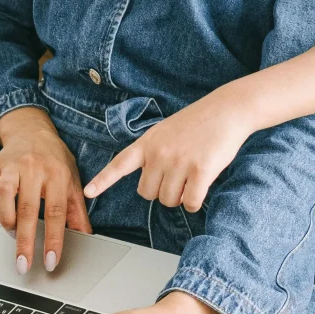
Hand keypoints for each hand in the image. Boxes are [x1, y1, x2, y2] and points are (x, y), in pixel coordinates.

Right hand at [0, 107, 91, 273]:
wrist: (31, 130)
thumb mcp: (72, 181)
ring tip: (13, 233)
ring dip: (6, 221)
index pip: (56, 212)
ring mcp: (11, 166)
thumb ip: (77, 211)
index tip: (50, 262)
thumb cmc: (53, 159)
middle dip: (24, 241)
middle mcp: (33, 168)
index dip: (53, 239)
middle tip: (23, 265)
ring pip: (2, 196)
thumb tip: (86, 238)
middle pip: (27, 209)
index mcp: (57, 174)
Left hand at [83, 88, 253, 210]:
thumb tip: (148, 186)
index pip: (119, 164)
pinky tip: (200, 189)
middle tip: (176, 177)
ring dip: (179, 197)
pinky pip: (190, 203)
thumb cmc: (197, 123)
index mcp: (147, 143)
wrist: (226, 110)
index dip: (103, 181)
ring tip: (190, 177)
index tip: (88, 192)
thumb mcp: (164, 132)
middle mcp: (159, 153)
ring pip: (168, 200)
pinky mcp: (201, 171)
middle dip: (161, 192)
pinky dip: (194, 203)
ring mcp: (179, 162)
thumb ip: (152, 154)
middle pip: (147, 194)